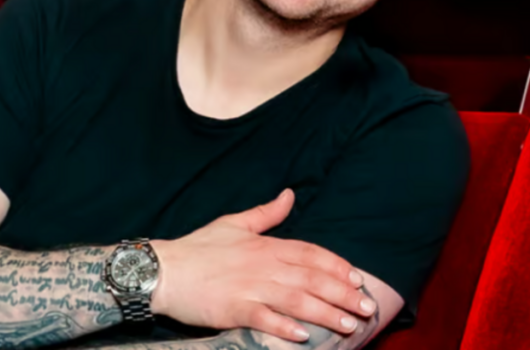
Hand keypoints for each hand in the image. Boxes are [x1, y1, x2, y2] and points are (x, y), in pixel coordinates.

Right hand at [149, 189, 376, 341]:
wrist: (162, 269)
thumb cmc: (198, 248)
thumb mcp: (234, 223)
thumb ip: (266, 213)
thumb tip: (290, 194)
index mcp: (265, 245)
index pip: (311, 253)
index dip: (337, 266)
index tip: (358, 280)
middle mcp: (263, 265)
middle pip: (312, 278)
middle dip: (343, 294)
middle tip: (367, 309)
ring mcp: (249, 287)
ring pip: (296, 299)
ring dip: (326, 313)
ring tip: (350, 326)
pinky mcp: (233, 309)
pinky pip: (265, 318)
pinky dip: (285, 327)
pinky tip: (304, 336)